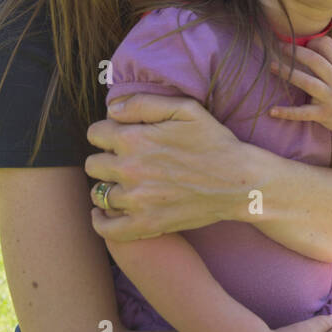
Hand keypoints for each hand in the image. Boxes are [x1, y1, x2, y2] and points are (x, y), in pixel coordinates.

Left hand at [85, 94, 255, 241]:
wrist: (239, 182)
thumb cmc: (214, 142)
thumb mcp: (185, 109)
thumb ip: (143, 103)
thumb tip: (111, 109)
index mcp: (134, 139)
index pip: (95, 133)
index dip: (107, 132)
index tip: (121, 137)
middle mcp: (129, 170)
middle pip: (93, 164)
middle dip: (106, 159)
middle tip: (125, 160)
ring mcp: (136, 201)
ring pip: (98, 194)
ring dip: (107, 187)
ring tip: (123, 184)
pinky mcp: (146, 224)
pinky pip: (107, 228)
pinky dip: (100, 221)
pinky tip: (104, 213)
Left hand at [266, 36, 331, 141]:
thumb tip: (318, 44)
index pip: (328, 46)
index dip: (313, 42)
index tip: (302, 43)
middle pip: (314, 60)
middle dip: (295, 52)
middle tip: (278, 46)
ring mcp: (331, 98)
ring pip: (307, 82)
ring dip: (287, 73)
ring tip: (271, 66)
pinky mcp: (325, 115)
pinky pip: (303, 113)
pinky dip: (287, 112)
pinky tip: (272, 111)